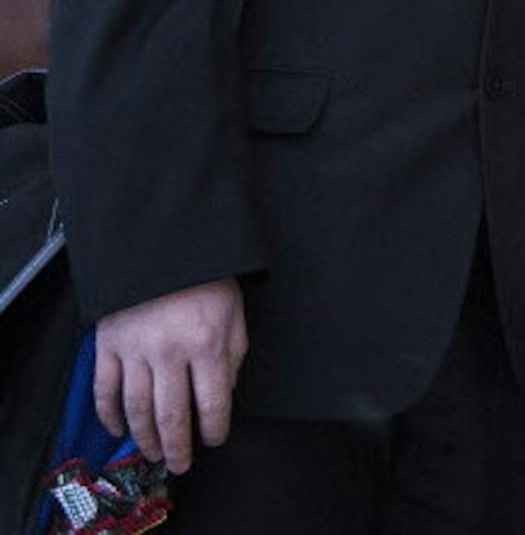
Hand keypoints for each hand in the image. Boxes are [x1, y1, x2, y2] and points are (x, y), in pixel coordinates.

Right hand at [94, 278, 246, 472]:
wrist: (163, 246)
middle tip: (180, 465)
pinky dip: (109, 415)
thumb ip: (233, 354)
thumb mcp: (235, 312)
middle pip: (172, 414)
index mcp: (207, 344)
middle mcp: (170, 352)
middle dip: (178, 447)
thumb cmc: (206, 278)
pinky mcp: (107, 345)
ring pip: (137, 409)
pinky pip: (104, 390)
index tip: (215, 440)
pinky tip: (118, 430)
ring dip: (145, 438)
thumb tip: (225, 393)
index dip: (215, 429)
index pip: (213, 402)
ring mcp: (135, 350)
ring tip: (153, 453)